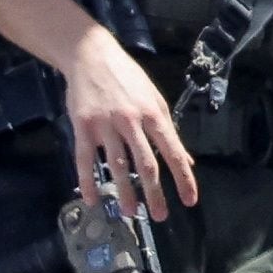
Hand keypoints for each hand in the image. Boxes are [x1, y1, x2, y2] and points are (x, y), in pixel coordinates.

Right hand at [60, 22, 198, 215]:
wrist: (91, 56)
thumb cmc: (128, 78)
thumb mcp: (156, 99)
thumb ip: (169, 131)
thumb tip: (185, 160)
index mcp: (153, 115)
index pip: (173, 152)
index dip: (183, 178)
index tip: (189, 200)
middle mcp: (131, 122)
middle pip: (146, 164)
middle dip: (154, 193)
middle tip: (160, 216)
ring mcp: (105, 125)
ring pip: (116, 165)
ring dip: (124, 191)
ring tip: (130, 212)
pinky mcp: (83, 127)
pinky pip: (85, 159)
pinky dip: (88, 181)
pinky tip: (93, 199)